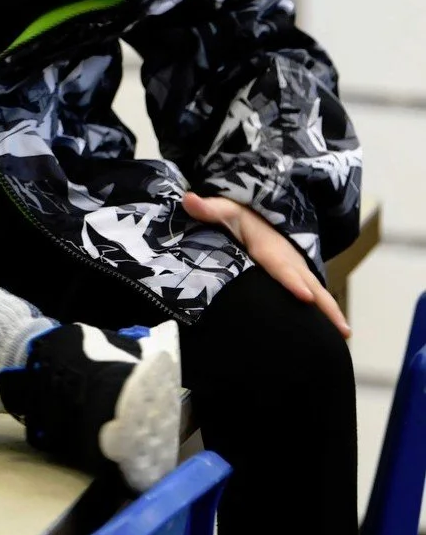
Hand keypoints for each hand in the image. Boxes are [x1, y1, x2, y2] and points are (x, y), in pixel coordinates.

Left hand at [182, 191, 349, 337]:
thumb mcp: (223, 210)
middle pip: (308, 285)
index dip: (292, 281)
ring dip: (331, 312)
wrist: (257, 211)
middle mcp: (289, 260)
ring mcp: (297, 268)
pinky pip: (314, 293)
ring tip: (346, 335)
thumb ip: (207, 208)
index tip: (305, 297)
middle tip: (342, 330)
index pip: (281, 267)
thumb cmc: (238, 214)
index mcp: (269, 249)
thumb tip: (188, 199)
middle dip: (325, 306)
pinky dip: (326, 311)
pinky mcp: (298, 275)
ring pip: (317, 291)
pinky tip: (334, 333)